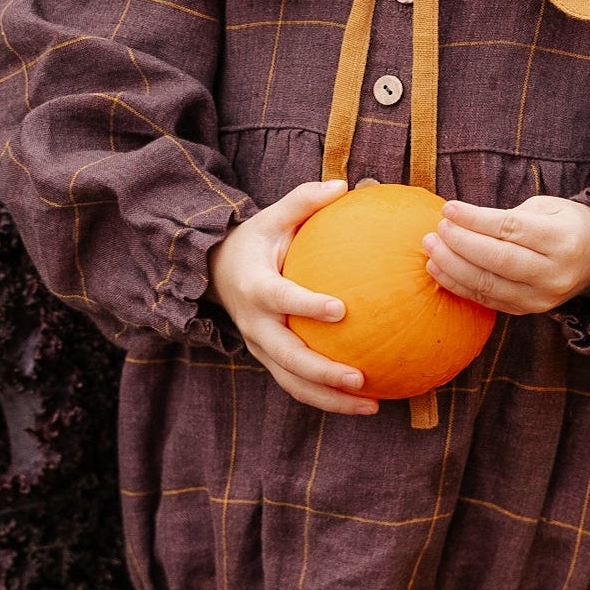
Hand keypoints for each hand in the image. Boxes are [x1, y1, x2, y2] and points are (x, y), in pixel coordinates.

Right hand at [208, 177, 379, 415]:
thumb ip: (305, 200)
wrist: (217, 272)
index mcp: (255, 286)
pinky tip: (367, 401)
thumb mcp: (273, 215)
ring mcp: (260, 347)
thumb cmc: (256, 240)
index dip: (306, 305)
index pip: (281, 299)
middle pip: (287, 357)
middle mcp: (255, 324)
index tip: (340, 310)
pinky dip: (327, 398)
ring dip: (330, 398)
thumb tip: (345, 184)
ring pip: (292, 381)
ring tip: (372, 405)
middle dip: (322, 372)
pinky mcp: (268, 360)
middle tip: (360, 378)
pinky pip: (297, 385)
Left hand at [425, 195, 589, 315]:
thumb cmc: (564, 225)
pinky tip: (438, 269)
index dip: (475, 219)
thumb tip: (460, 221)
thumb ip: (508, 216)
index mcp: (563, 239)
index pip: (511, 229)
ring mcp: (542, 297)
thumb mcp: (547, 208)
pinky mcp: (528, 310)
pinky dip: (459, 285)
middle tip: (436, 230)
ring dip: (452, 267)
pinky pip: (487, 300)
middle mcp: (554, 272)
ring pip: (489, 284)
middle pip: (498, 260)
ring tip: (430, 248)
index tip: (448, 208)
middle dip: (460, 244)